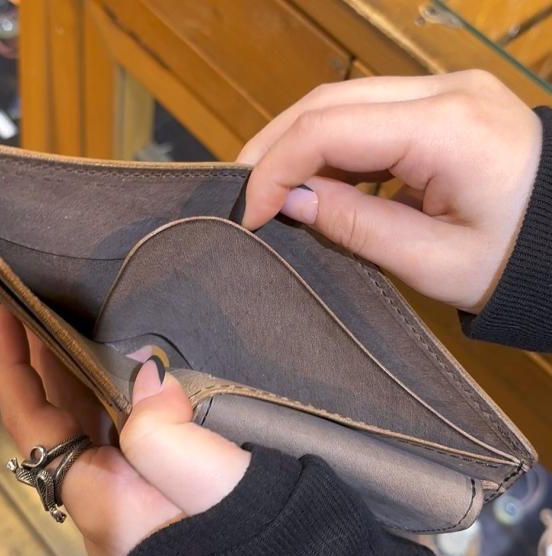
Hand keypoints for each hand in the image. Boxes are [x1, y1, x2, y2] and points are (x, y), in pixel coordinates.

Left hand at [0, 305, 249, 555]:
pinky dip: (100, 394)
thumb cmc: (236, 520)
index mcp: (96, 498)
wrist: (272, 552)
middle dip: (40, 367)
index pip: (31, 426)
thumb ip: (158, 423)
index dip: (14, 367)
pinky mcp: (143, 484)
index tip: (7, 316)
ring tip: (66, 330)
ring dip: (68, 378)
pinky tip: (108, 366)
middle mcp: (96, 498)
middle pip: (50, 423)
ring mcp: (119, 493)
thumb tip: (148, 376)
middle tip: (37, 313)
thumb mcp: (197, 472)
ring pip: (78, 427)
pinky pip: (107, 431)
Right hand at [238, 70, 541, 311]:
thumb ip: (355, 226)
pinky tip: (317, 181)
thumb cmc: (513, 264)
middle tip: (245, 193)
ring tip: (274, 191)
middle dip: (275, 147)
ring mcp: (446, 88)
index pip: (329, 129)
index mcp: (446, 129)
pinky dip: (332, 147)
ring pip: (343, 101)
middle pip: (329, 101)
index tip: (250, 214)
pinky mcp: (443, 101)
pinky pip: (368, 114)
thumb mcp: (431, 262)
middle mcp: (444, 90)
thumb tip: (290, 202)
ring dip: (299, 144)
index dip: (276, 169)